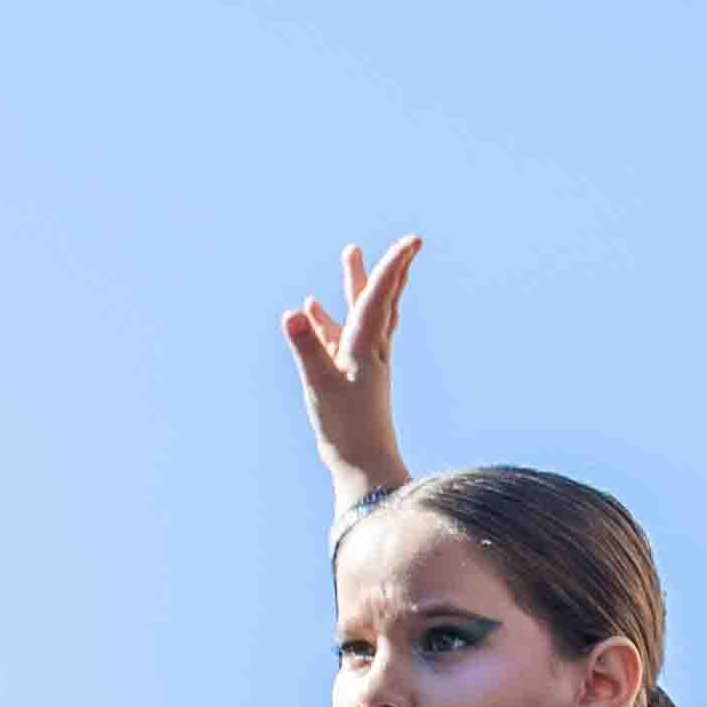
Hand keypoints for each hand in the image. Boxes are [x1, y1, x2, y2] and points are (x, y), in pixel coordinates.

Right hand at [281, 236, 419, 514]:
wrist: (364, 466)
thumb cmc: (346, 429)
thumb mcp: (320, 386)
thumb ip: (307, 348)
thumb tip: (294, 312)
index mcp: (366, 348)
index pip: (379, 297)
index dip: (392, 266)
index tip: (412, 241)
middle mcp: (370, 350)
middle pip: (379, 299)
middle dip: (382, 267)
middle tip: (397, 240)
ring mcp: (361, 362)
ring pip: (363, 314)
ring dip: (357, 285)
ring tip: (349, 257)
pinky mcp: (349, 376)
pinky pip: (341, 337)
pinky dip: (329, 319)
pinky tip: (313, 308)